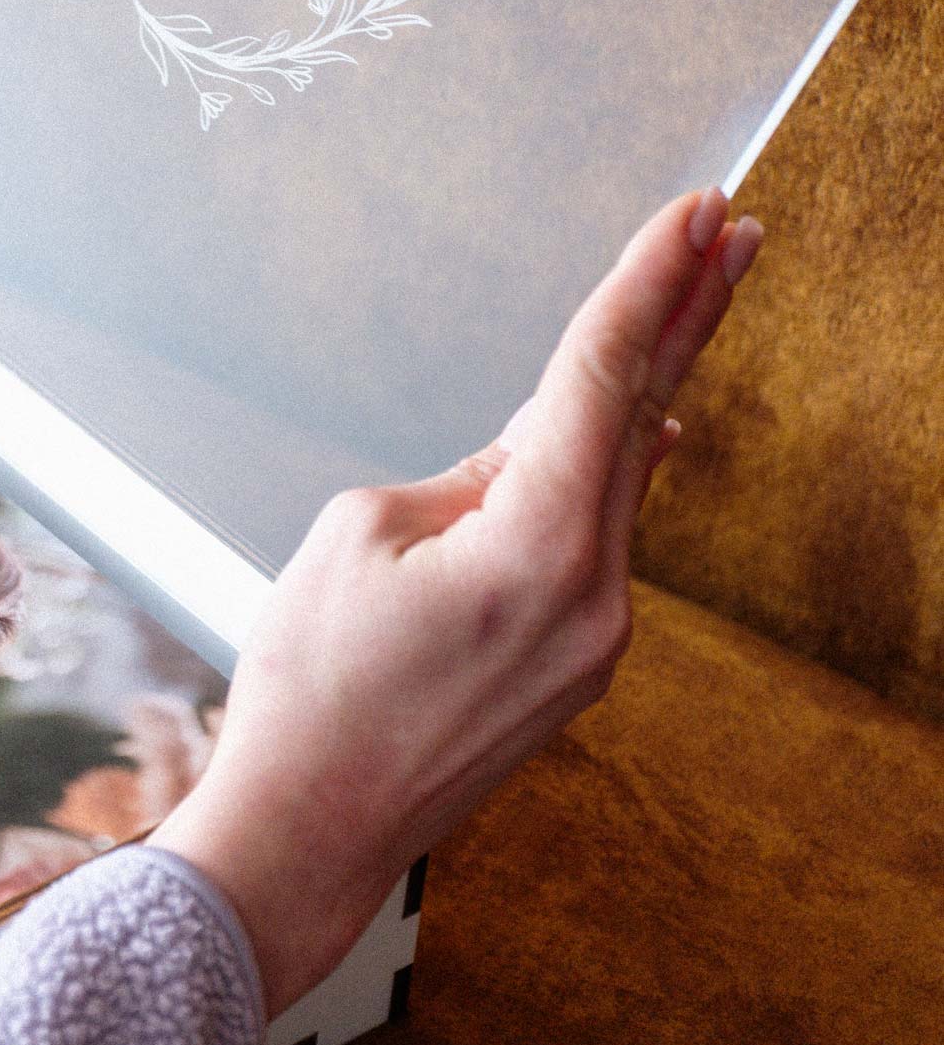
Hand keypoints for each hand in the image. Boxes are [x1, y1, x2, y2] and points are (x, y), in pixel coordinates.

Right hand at [156, 189, 760, 1014]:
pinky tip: (643, 435)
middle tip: (734, 232)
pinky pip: (598, 547)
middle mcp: (595, 594)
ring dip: (643, 395)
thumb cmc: (310, 690)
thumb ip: (457, 482)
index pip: (601, 383)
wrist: (310, 830)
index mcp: (539, 546)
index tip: (693, 215)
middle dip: (685, 319)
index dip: (645, 287)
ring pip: (619, 487)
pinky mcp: (572, 669)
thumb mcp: (358, 538)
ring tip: (688, 306)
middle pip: (644, 425)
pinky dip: (609, 479)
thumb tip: (513, 467)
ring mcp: (594, 640)